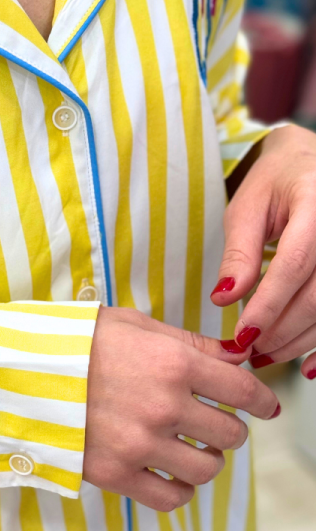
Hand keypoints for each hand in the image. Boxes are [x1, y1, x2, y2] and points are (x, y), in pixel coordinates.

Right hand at [83, 307, 279, 510]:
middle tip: (213, 424)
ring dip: (207, 460)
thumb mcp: (134, 326)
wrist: (18, 372)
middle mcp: (163, 407)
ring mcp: (140, 445)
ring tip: (191, 450)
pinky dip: (179, 489)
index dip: (263, 400)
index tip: (266, 407)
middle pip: (231, 434)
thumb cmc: (76, 342)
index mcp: (173, 364)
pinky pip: (171, 498)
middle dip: (230, 429)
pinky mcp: (115, 474)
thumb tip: (236, 356)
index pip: (243, 389)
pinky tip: (170, 474)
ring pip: (207, 469)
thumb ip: (190, 343)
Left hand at [211, 125, 315, 376]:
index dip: (269, 305)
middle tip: (250, 351)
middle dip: (283, 330)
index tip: (242, 335)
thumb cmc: (277, 182)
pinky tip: (308, 367)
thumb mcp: (248, 208)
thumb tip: (224, 298)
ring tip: (267, 356)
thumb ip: (239, 253)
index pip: (295, 263)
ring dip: (302, 341)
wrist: (311, 163)